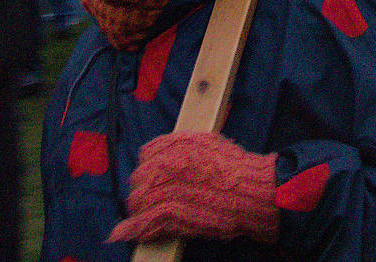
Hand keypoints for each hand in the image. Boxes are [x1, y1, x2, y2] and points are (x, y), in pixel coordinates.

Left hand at [108, 131, 278, 244]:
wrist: (249, 190)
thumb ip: (180, 145)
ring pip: (138, 201)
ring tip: (144, 215)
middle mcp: (167, 164)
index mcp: (176, 145)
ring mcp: (167, 189)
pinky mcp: (172, 215)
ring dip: (138, 210)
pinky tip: (126, 233)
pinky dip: (134, 229)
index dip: (149, 166)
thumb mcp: (206, 142)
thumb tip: (157, 152)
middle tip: (150, 197)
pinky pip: (145, 222)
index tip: (153, 175)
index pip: (146, 155)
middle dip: (141, 188)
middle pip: (138, 178)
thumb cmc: (233, 165)